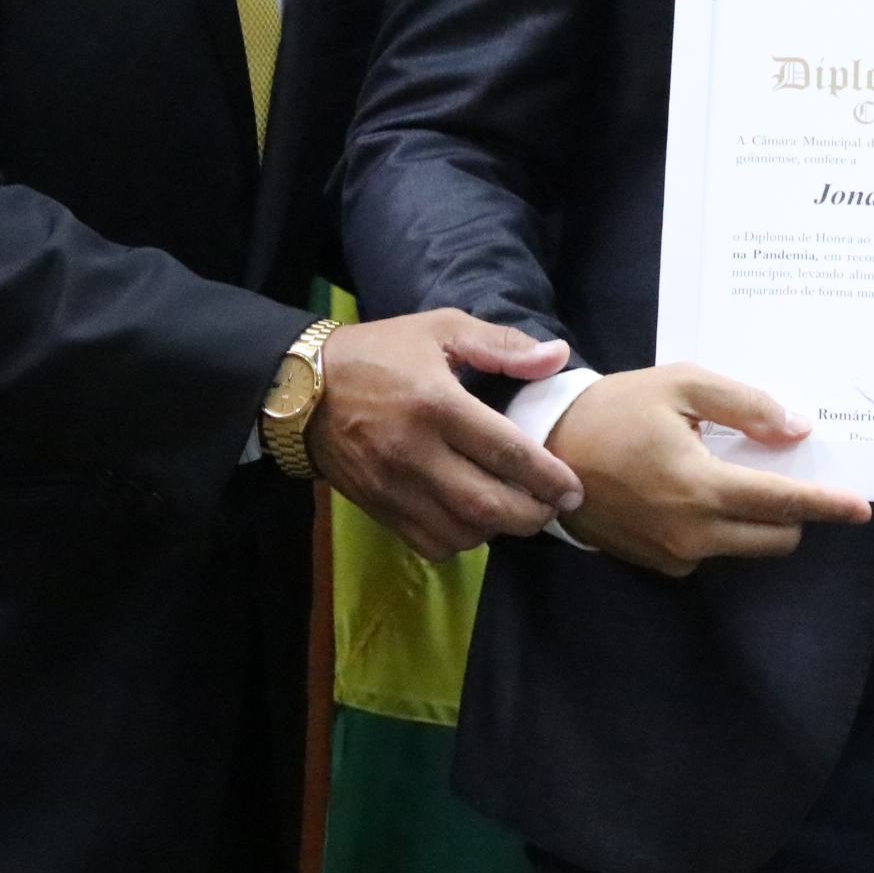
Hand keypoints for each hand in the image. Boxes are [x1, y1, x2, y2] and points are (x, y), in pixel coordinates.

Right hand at [308, 310, 583, 560]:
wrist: (299, 387)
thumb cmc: (378, 352)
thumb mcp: (439, 329)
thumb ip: (502, 345)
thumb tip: (558, 357)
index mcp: (436, 404)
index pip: (506, 452)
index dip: (548, 477)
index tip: (575, 489)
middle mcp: (415, 453)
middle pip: (488, 505)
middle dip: (531, 514)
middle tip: (552, 507)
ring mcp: (393, 487)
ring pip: (461, 532)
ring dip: (497, 530)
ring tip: (515, 511)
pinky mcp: (377, 508)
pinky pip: (430, 543)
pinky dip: (461, 540)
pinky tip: (472, 520)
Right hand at [545, 365, 871, 576]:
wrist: (547, 449)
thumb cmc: (615, 410)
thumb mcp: (681, 386)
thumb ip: (745, 406)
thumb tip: (797, 429)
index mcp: (701, 487)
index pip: (784, 504)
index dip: (828, 504)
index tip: (861, 507)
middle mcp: (693, 533)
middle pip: (776, 538)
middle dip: (794, 511)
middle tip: (781, 472)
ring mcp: (674, 555)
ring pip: (746, 547)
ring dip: (756, 519)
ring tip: (731, 473)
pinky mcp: (658, 564)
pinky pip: (711, 551)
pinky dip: (719, 527)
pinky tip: (695, 491)